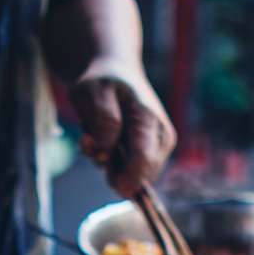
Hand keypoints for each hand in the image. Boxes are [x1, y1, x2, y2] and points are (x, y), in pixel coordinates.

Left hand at [69, 62, 175, 198]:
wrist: (116, 73)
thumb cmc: (103, 82)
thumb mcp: (91, 91)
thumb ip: (101, 120)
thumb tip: (107, 150)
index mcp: (149, 118)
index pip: (144, 160)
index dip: (127, 178)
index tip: (110, 180)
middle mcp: (162, 137)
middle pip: (141, 176)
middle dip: (113, 170)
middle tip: (91, 143)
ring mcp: (160, 149)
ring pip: (134, 178)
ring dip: (110, 166)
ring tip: (97, 138)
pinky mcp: (153, 156)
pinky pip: (131, 175)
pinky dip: (113, 165)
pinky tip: (106, 144)